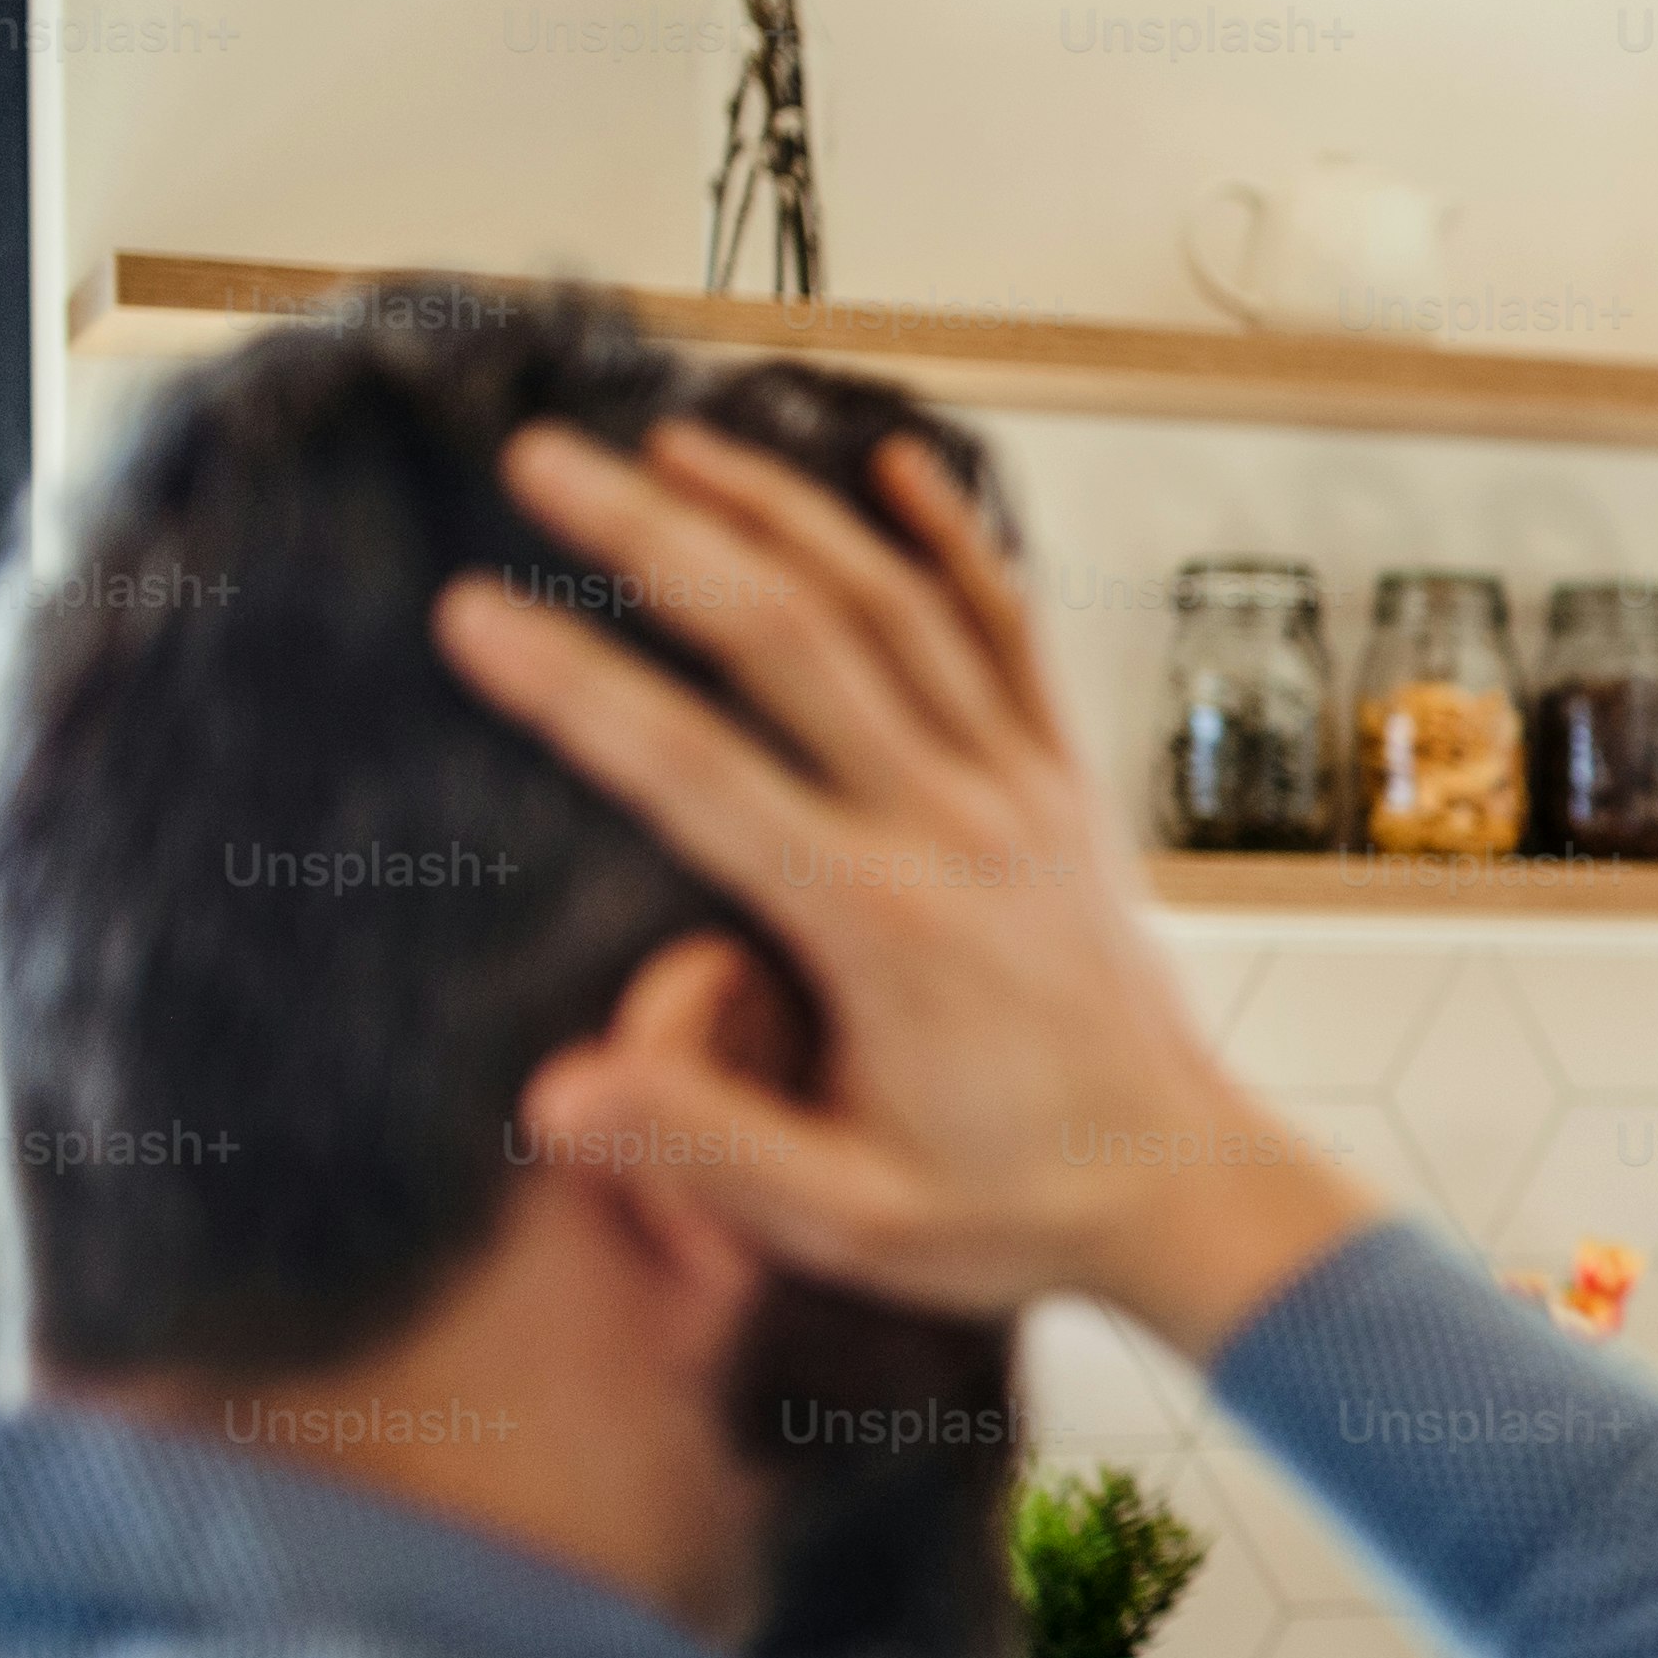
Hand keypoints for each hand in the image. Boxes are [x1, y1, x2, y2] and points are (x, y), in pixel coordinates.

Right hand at [433, 417, 1385, 1355]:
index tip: (470, 610)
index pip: (695, 771)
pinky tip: (898, 465)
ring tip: (672, 440)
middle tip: (542, 460)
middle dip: (657, 535)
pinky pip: (1015, 638)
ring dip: (785, 509)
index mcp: (880, 925)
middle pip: (791, 639)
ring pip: (897, 608)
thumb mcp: (848, 1217)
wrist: (1187, 1192)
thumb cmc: (1013, 1209)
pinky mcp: (1071, 790)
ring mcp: (1022, 795)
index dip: (573, 684)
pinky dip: (958, 544)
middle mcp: (954, 829)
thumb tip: (552, 1094)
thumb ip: (704, 1148)